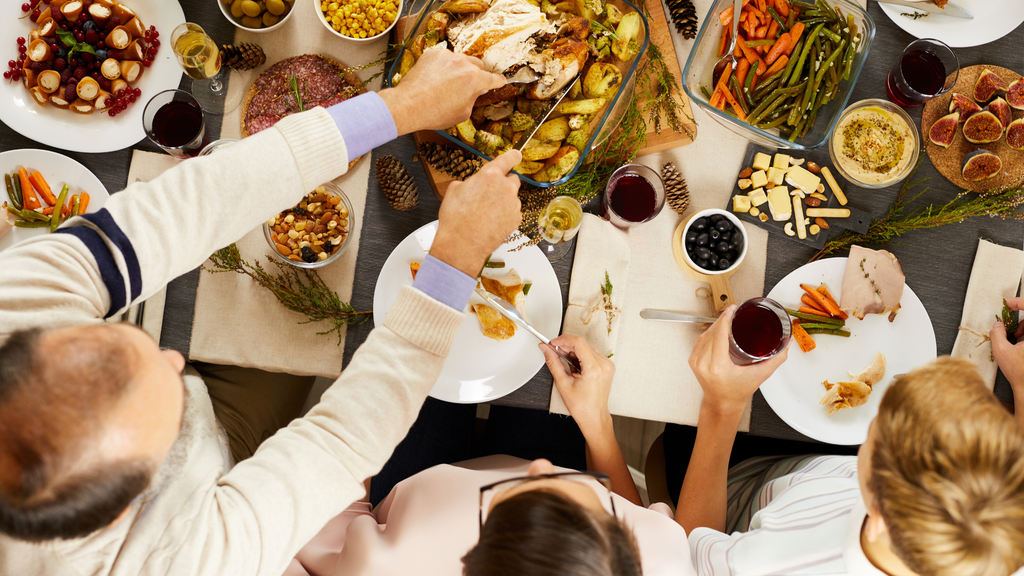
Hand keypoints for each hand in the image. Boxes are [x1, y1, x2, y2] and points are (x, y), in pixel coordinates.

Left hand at [378, 49, 504, 134]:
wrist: (408, 105)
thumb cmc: (435, 113)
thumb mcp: (462, 113)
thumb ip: (473, 99)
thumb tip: (477, 91)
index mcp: (474, 79)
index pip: (493, 79)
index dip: (498, 82)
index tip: (500, 81)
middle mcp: (463, 63)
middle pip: (478, 65)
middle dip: (476, 75)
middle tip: (468, 87)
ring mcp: (447, 56)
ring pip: (461, 60)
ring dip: (460, 69)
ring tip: (448, 84)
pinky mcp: (432, 54)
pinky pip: (444, 58)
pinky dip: (444, 66)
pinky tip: (436, 79)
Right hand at [430, 150, 521, 276]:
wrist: (462, 244)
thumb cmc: (456, 218)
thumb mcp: (454, 190)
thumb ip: (470, 181)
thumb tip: (474, 184)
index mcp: (490, 175)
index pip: (508, 158)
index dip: (513, 156)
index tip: (516, 155)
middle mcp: (506, 187)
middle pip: (512, 179)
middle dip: (503, 184)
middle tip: (489, 194)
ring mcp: (513, 204)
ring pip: (512, 197)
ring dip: (503, 201)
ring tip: (485, 213)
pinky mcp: (516, 219)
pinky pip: (512, 212)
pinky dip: (505, 215)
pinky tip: (490, 222)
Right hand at [541, 335, 614, 435]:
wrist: (594, 416)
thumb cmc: (581, 406)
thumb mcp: (563, 383)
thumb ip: (553, 362)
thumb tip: (545, 349)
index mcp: (594, 369)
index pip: (579, 343)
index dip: (563, 340)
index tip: (553, 343)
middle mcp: (604, 365)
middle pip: (582, 344)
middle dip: (567, 346)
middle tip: (556, 353)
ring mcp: (607, 365)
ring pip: (586, 347)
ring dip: (574, 352)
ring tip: (568, 366)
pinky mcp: (607, 366)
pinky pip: (592, 353)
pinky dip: (581, 356)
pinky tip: (576, 367)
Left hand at [688, 305, 787, 417]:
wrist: (722, 404)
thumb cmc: (738, 392)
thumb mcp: (760, 375)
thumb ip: (776, 359)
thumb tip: (787, 344)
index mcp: (718, 366)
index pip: (719, 334)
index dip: (725, 318)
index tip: (732, 309)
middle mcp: (704, 363)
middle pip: (712, 332)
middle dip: (723, 320)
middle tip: (734, 313)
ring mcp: (696, 361)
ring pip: (705, 334)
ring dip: (716, 325)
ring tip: (728, 321)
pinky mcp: (693, 361)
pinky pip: (700, 341)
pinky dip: (709, 333)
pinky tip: (717, 330)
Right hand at [991, 297, 1023, 390]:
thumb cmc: (1019, 372)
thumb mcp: (1001, 351)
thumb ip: (997, 333)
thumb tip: (997, 325)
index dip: (1019, 302)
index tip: (1009, 303)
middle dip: (1020, 320)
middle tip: (1009, 327)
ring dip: (1023, 328)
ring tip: (1014, 338)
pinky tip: (1019, 344)